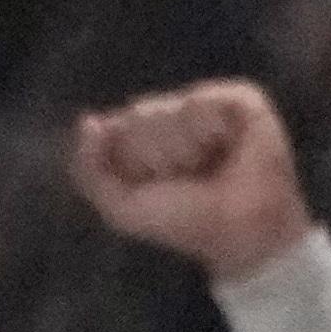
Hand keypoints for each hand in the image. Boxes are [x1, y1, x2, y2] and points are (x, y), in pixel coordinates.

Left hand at [69, 78, 311, 281]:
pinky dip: (205, 132)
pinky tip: (224, 148)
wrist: (238, 231)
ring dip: (182, 149)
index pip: (116, 128)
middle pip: (138, 117)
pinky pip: (200, 103)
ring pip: (168, 111)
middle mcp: (177, 117)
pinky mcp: (242, 100)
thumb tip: (88, 120)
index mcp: (148, 137)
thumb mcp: (121, 207)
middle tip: (187, 178)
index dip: (131, 161)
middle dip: (155, 157)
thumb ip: (89, 168)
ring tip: (208, 167)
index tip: (157, 185)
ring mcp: (208, 106)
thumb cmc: (184, 223)